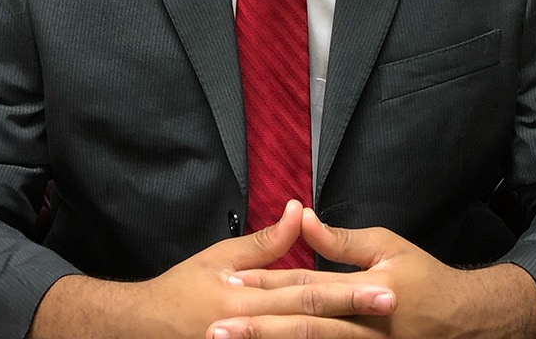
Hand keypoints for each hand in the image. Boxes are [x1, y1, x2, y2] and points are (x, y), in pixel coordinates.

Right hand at [29, 201, 395, 338]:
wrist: (143, 329)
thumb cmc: (182, 291)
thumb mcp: (218, 258)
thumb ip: (262, 242)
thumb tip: (297, 208)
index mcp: (245, 294)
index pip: (305, 288)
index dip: (345, 288)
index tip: (384, 287)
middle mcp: (249, 324)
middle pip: (309, 320)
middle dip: (353, 316)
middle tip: (392, 310)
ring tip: (377, 337)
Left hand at [209, 208, 535, 338]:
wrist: (463, 323)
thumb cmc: (422, 278)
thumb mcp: (386, 247)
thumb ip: (340, 240)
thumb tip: (299, 216)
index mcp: (362, 292)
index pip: (304, 285)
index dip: (265, 284)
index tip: (228, 284)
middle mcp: (360, 327)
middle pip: (300, 328)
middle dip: (255, 329)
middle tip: (215, 329)